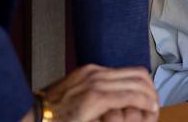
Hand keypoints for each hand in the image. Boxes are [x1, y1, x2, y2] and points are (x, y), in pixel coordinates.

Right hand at [33, 65, 158, 121]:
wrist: (31, 117)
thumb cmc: (50, 113)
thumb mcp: (75, 97)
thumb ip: (92, 95)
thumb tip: (109, 103)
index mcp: (91, 72)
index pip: (128, 71)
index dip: (144, 84)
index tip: (149, 97)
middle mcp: (95, 73)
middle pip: (137, 74)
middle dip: (151, 89)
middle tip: (156, 104)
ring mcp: (94, 83)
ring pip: (136, 84)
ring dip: (150, 97)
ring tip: (154, 109)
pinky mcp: (94, 97)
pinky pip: (128, 96)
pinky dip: (143, 103)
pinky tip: (149, 110)